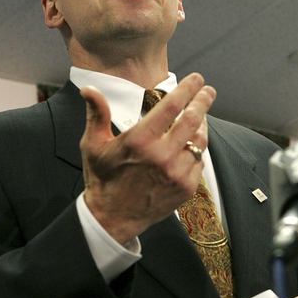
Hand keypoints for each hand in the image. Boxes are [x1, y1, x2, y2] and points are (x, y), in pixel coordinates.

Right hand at [79, 72, 215, 243]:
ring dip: (203, 125)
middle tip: (208, 91)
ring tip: (202, 115)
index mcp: (139, 141)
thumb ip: (97, 114)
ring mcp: (177, 173)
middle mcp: (161, 156)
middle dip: (203, 101)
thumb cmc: (102, 179)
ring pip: (200, 141)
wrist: (112, 218)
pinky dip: (197, 150)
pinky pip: (199, 162)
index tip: (196, 79)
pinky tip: (193, 143)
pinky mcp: (186, 188)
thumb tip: (89, 89)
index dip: (187, 89)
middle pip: (192, 120)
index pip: (171, 107)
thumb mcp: (93, 145)